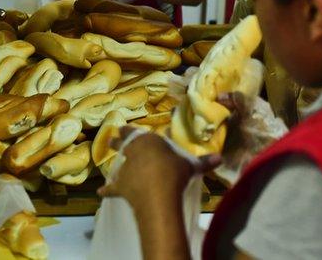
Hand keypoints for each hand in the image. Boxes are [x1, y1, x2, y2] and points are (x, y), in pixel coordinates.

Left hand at [98, 128, 219, 212]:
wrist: (158, 193)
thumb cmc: (174, 172)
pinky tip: (100, 192)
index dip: (131, 130)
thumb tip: (220, 159)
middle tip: (112, 138)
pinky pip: (112, 188)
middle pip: (122, 143)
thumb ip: (203, 162)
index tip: (125, 127)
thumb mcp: (190, 166)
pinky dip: (107, 190)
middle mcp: (133, 151)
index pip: (136, 131)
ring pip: (115, 162)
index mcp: (148, 141)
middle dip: (118, 140)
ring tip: (108, 162)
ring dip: (113, 162)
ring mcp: (125, 169)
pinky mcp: (121, 187)